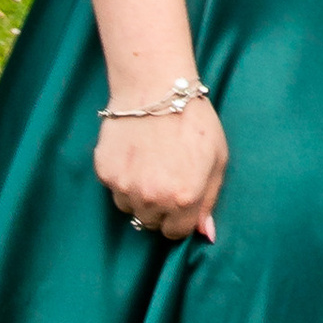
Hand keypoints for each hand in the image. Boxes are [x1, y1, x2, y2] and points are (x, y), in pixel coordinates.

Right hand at [94, 89, 226, 243]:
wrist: (156, 88)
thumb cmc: (193, 120)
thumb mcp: (217, 160)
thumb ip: (209, 200)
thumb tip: (205, 234)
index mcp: (184, 198)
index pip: (175, 233)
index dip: (178, 218)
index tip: (179, 200)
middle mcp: (153, 198)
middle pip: (150, 223)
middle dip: (159, 207)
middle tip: (164, 176)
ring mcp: (126, 186)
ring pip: (129, 208)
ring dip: (138, 195)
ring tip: (149, 163)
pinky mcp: (105, 172)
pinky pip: (114, 189)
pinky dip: (122, 178)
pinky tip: (134, 154)